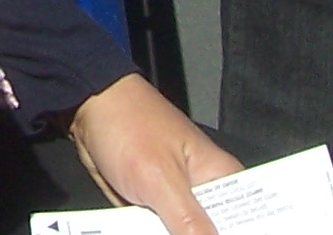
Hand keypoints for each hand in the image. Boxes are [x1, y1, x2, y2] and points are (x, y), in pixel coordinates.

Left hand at [64, 73, 241, 234]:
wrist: (86, 109)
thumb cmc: (128, 123)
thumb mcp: (160, 179)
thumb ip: (188, 222)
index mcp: (221, 176)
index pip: (246, 219)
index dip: (239, 231)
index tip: (205, 234)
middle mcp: (202, 190)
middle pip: (210, 231)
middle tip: (167, 225)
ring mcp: (175, 199)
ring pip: (180, 234)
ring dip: (161, 234)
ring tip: (146, 215)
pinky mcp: (151, 205)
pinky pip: (154, 230)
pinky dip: (144, 232)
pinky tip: (132, 226)